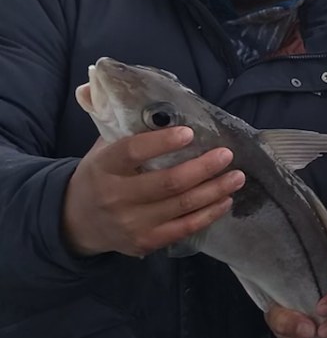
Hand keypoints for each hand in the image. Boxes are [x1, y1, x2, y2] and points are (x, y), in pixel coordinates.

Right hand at [63, 128, 244, 256]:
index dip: (162, 142)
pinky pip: (184, 228)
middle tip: (227, 155)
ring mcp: (132, 223)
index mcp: (104, 167)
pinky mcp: (146, 241)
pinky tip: (225, 201)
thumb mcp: (102, 151)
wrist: (79, 222)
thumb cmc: (100, 177)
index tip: (189, 133)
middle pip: (168, 183)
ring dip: (214, 191)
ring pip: (182, 206)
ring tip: (236, 177)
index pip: (133, 151)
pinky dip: (209, 214)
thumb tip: (133, 95)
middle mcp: (116, 197)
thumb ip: (120, 127)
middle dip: (203, 168)